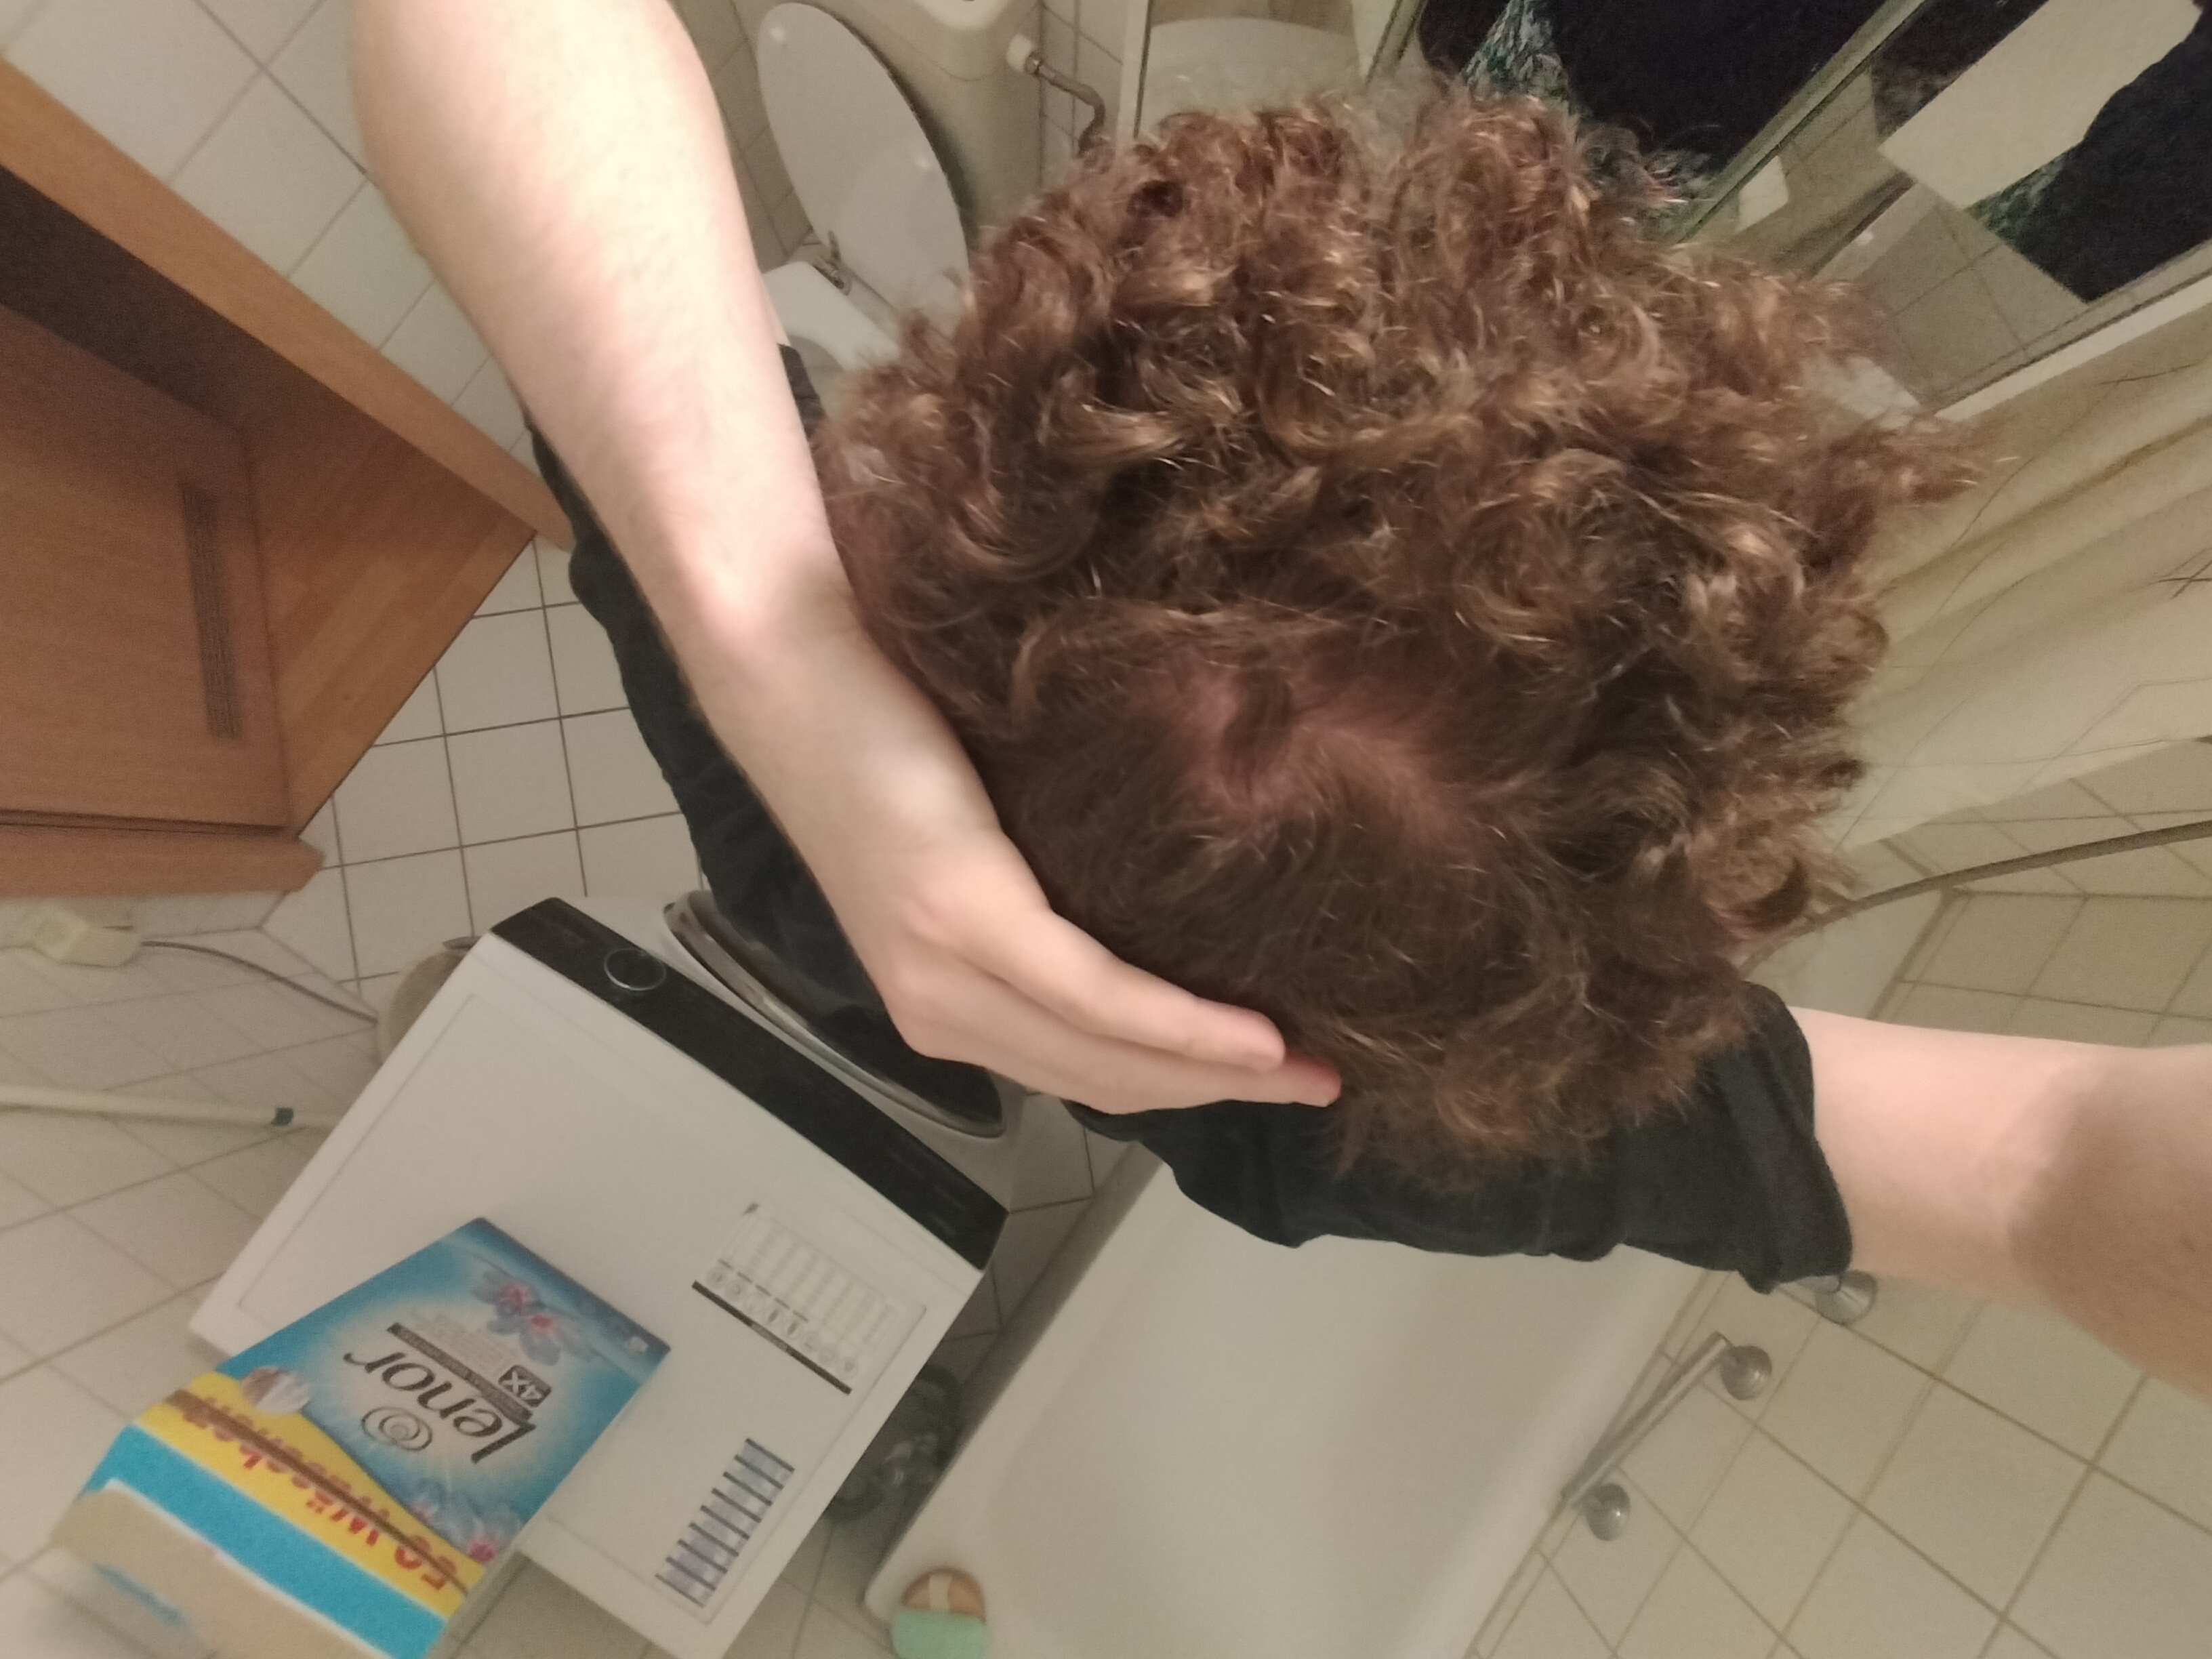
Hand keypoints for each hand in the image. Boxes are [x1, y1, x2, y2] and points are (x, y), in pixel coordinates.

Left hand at [706, 581, 1342, 1114]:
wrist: (788, 652)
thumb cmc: (879, 717)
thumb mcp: (970, 828)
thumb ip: (1034, 888)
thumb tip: (1146, 896)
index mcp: (939, 995)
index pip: (1078, 1070)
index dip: (1182, 1086)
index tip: (1275, 1078)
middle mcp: (936, 1007)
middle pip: (1104, 1080)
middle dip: (1220, 1094)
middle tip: (1322, 1085)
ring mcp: (942, 971)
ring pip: (1106, 1057)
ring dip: (1220, 1073)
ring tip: (1311, 1072)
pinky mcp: (961, 916)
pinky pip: (1094, 995)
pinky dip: (1184, 1026)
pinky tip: (1256, 1038)